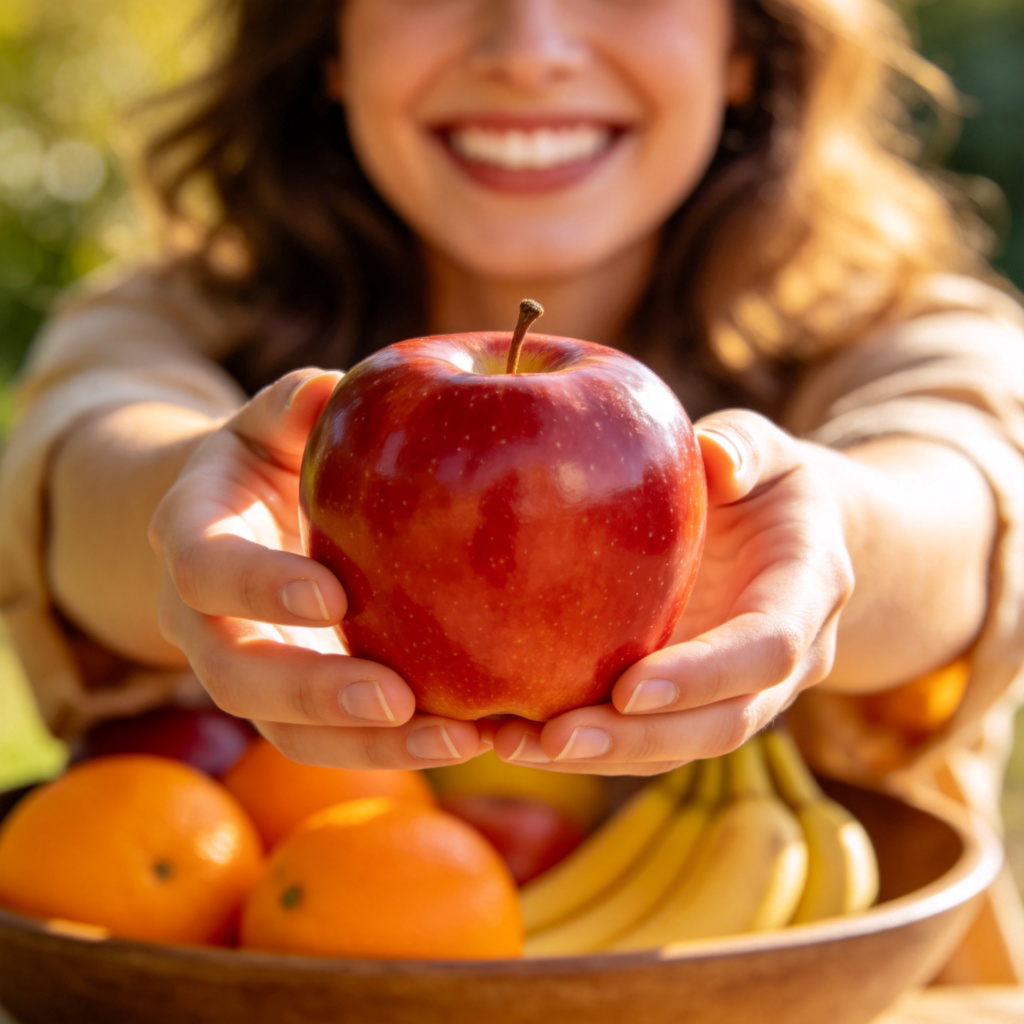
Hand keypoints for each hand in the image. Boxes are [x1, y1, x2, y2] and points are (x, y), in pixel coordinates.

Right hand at [149, 369, 489, 769]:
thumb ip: (292, 406)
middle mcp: (206, 621)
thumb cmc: (272, 459)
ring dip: (370, 746)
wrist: (248, 520)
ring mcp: (250, 672)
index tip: (331, 595)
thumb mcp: (272, 422)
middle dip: (314, 692)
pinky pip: (338, 742)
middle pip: (237, 676)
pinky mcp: (296, 706)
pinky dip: (397, 748)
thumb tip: (327, 391)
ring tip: (457, 739)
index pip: (205, 568)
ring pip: (289, 733)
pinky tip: (470, 736)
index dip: (257, 586)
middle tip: (394, 697)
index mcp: (193, 537)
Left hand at [491, 410, 854, 774]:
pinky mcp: (693, 702)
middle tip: (555, 739)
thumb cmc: (768, 485)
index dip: (705, 674)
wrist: (795, 540)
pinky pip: (649, 737)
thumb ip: (746, 448)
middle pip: (723, 723)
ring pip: (681, 746)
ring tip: (514, 744)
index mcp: (807, 591)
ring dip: (602, 755)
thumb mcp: (767, 451)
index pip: (768, 648)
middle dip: (639, 739)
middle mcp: (784, 663)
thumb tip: (715, 459)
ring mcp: (740, 692)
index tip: (630, 688)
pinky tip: (516, 735)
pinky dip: (589, 744)